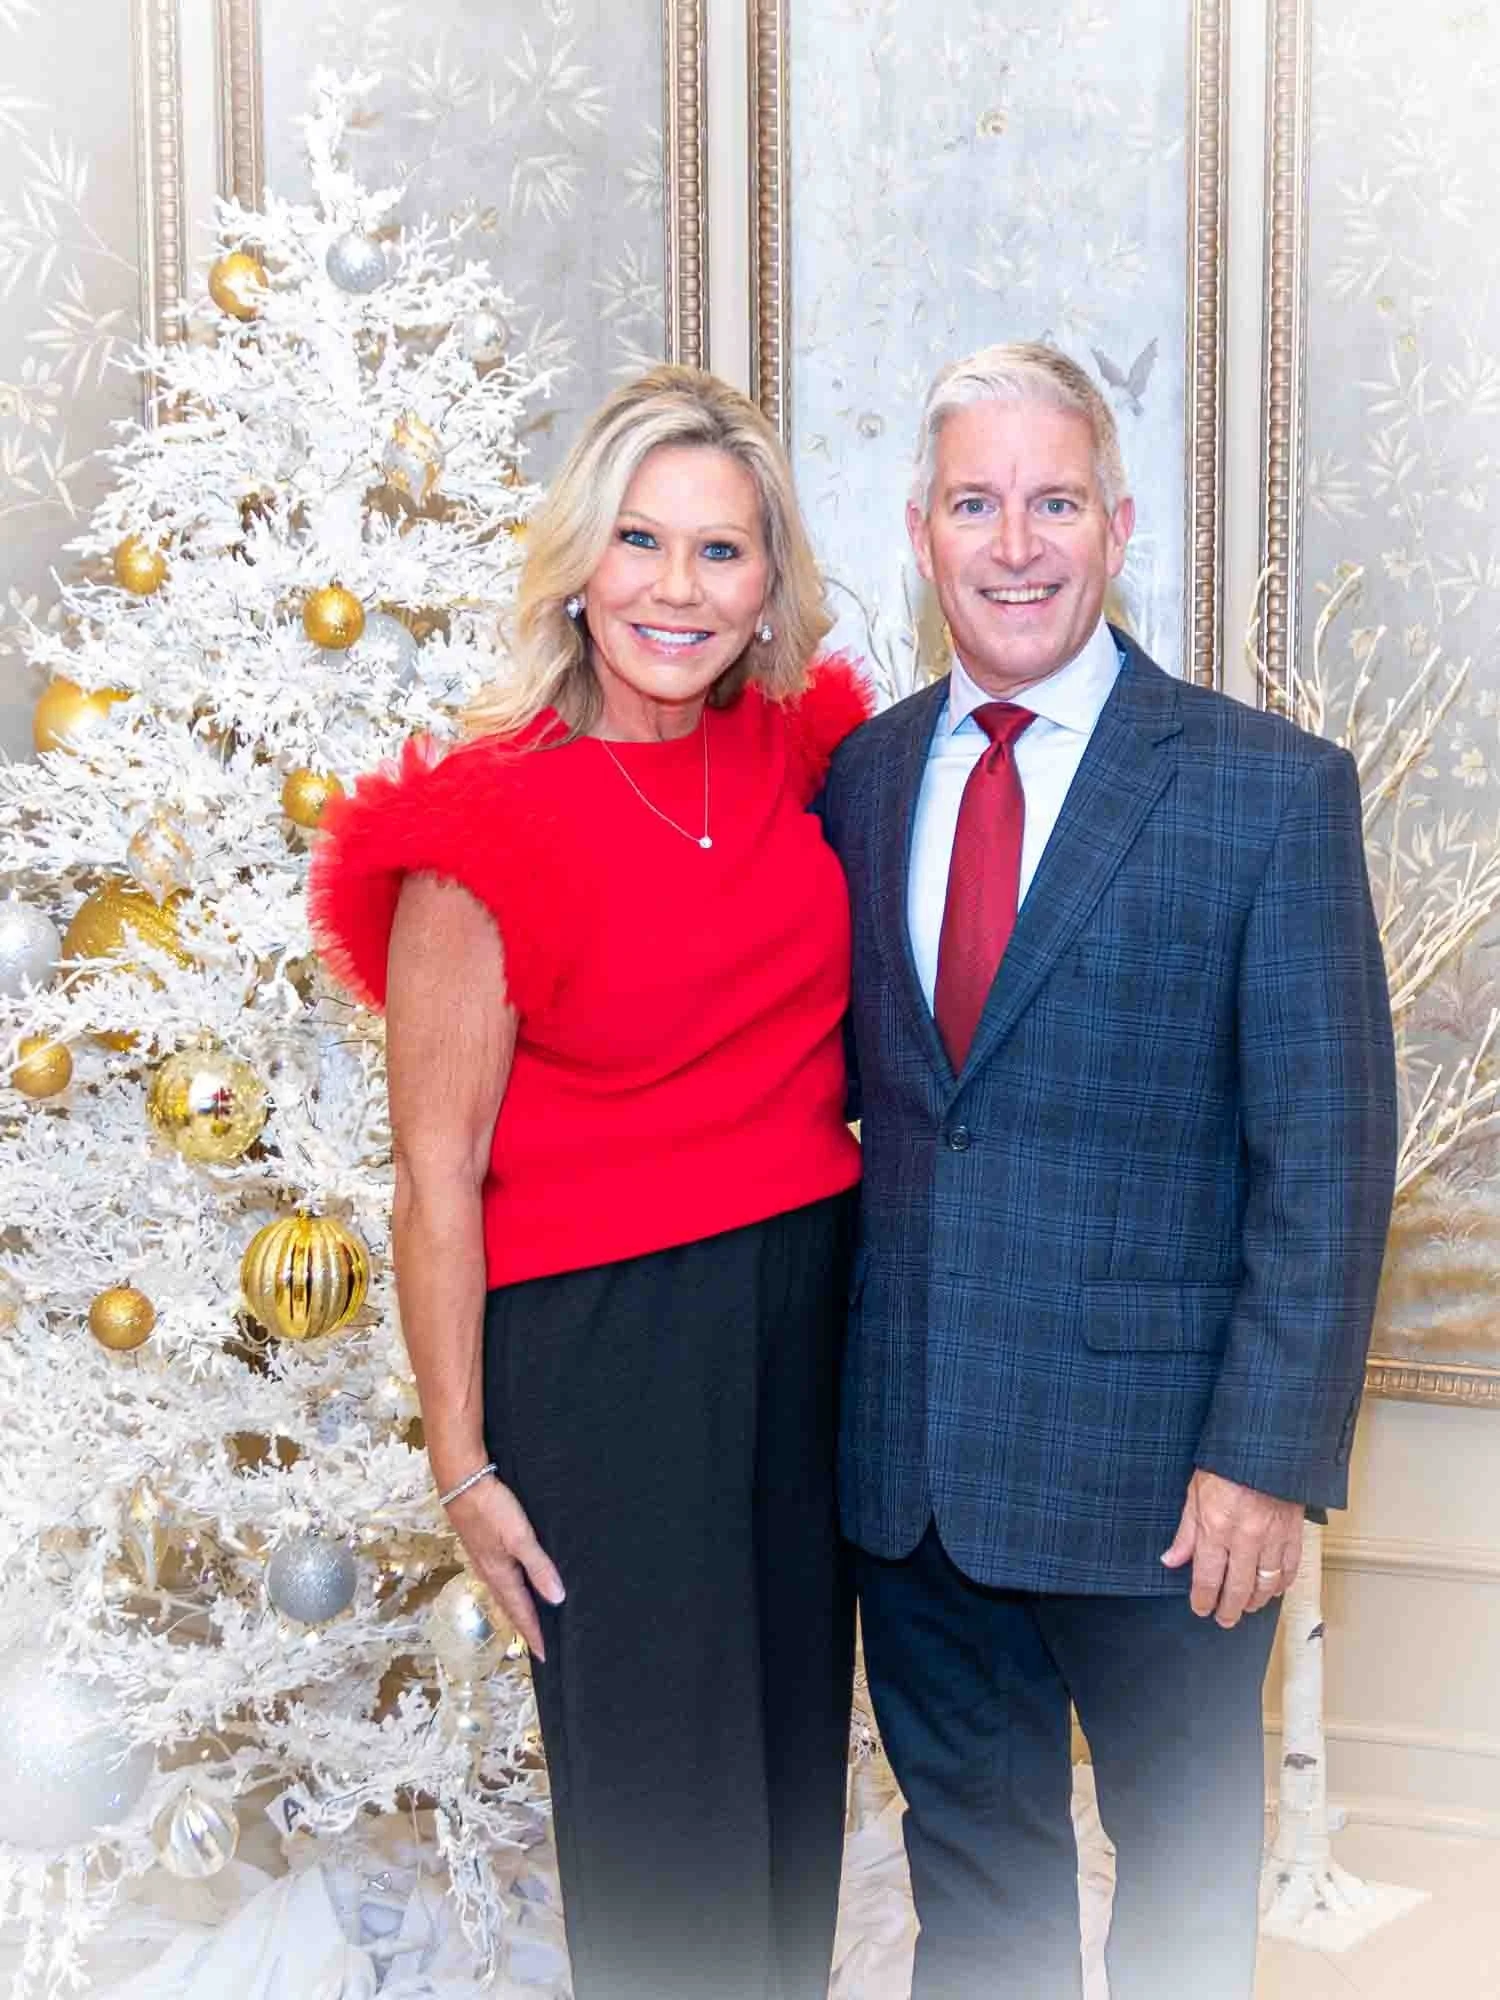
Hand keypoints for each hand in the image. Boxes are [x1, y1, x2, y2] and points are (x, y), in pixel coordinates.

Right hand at [444, 1475, 564, 1660]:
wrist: (461, 1481)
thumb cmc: (491, 1508)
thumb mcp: (520, 1538)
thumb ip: (538, 1567)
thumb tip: (557, 1599)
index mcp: (500, 1574)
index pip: (521, 1612)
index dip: (534, 1633)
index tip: (546, 1655)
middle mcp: (490, 1572)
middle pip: (510, 1607)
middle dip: (525, 1626)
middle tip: (539, 1645)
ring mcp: (483, 1559)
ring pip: (504, 1593)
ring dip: (517, 1609)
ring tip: (530, 1620)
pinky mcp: (482, 1546)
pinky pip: (499, 1577)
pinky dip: (510, 1589)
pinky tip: (515, 1583)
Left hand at [1161, 1470, 1303, 1627]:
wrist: (1267, 1444)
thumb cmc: (1227, 1463)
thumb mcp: (1195, 1493)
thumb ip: (1186, 1533)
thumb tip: (1171, 1560)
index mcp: (1216, 1528)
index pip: (1207, 1579)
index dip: (1203, 1600)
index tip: (1200, 1608)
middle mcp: (1245, 1539)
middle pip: (1238, 1589)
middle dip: (1229, 1610)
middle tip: (1224, 1619)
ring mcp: (1272, 1539)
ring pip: (1265, 1585)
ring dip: (1255, 1601)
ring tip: (1246, 1607)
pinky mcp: (1293, 1534)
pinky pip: (1289, 1570)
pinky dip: (1280, 1584)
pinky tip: (1273, 1589)